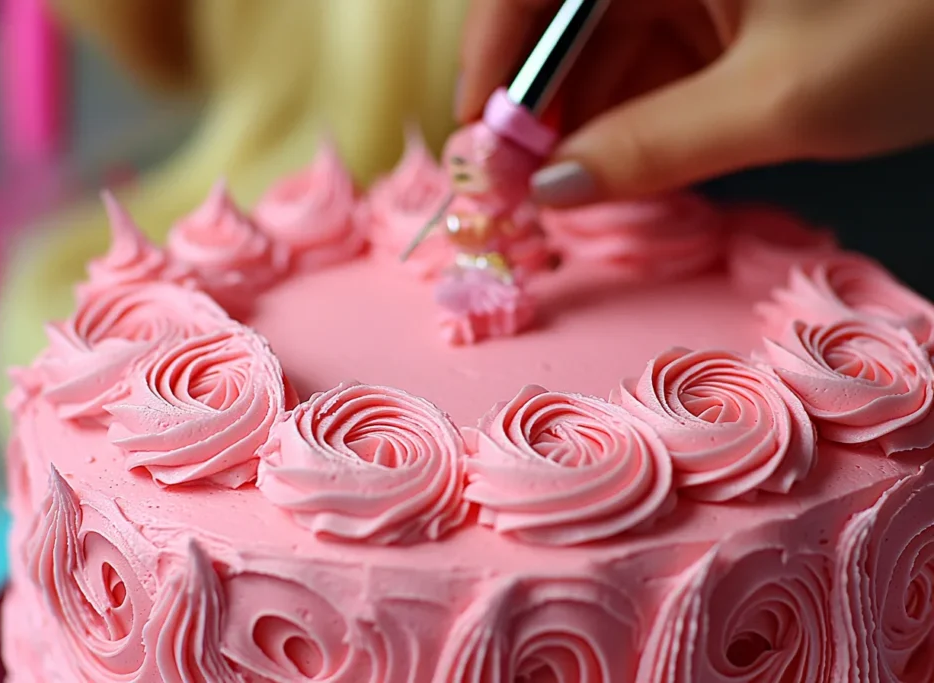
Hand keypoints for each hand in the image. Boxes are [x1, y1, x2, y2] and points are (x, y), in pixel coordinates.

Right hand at [457, 0, 933, 206]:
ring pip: (608, 54)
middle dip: (545, 114)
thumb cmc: (920, 25)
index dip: (494, 67)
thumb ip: (652, 149)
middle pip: (565, 27)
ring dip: (592, 128)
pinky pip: (656, 63)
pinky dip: (640, 119)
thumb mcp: (778, 100)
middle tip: (529, 198)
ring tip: (584, 200)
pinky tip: (634, 170)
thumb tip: (552, 192)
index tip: (479, 148)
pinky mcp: (726, 6)